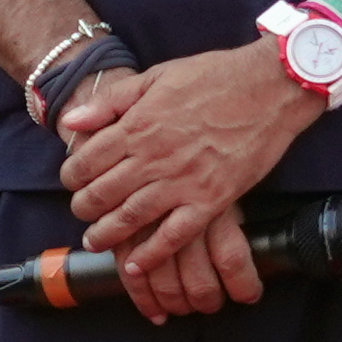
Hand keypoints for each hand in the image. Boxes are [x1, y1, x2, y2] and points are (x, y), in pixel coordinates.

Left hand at [58, 43, 310, 321]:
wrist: (270, 87)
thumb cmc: (215, 76)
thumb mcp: (157, 76)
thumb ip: (112, 101)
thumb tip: (72, 121)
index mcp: (138, 125)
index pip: (87, 160)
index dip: (72, 175)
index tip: (72, 181)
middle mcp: (154, 157)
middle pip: (102, 193)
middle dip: (83, 208)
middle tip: (81, 213)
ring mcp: (182, 181)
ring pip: (131, 218)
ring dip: (107, 234)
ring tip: (95, 242)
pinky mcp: (211, 199)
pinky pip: (174, 235)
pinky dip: (151, 254)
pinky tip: (136, 265)